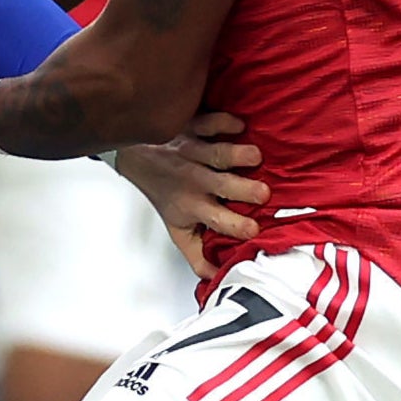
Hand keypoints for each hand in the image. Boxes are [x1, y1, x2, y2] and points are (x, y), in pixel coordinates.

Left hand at [110, 112, 270, 278]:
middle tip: (263, 193)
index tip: (255, 229)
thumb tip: (219, 278)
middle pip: (222, 185)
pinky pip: (210, 122)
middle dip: (243, 190)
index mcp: (194, 206)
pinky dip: (225, 122)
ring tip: (256, 157)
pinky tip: (240, 126)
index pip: (217, 221)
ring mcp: (193, 153)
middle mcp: (195, 180)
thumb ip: (199, 256)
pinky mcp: (193, 127)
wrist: (137, 157)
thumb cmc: (166, 194)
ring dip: (238, 154)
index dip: (235, 227)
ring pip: (218, 153)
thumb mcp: (178, 229)